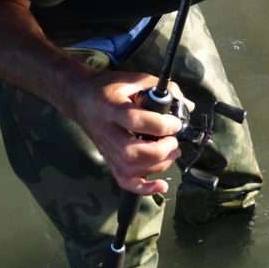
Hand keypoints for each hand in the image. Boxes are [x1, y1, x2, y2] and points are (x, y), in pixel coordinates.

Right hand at [71, 71, 193, 195]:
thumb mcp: (134, 79)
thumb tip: (187, 105)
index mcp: (111, 107)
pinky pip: (124, 181)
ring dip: (157, 166)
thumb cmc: (110, 88)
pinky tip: (161, 185)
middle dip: (160, 150)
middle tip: (173, 141)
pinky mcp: (109, 160)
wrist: (81, 98)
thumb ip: (161, 89)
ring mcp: (106, 149)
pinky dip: (144, 188)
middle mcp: (106, 131)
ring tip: (172, 153)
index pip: (134, 121)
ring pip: (129, 169)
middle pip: (131, 152)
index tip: (176, 123)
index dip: (160, 125)